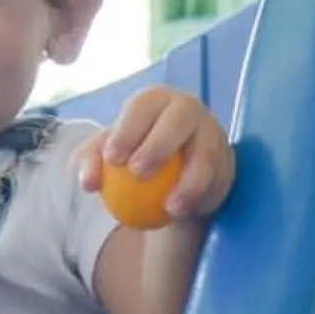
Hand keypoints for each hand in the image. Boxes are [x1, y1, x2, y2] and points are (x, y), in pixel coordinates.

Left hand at [78, 86, 234, 223]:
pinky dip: (201, 197)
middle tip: (138, 173)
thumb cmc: (132, 155)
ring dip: (188, 182)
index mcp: (156, 100)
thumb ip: (92, 164)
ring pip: (204, 154)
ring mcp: (211, 133)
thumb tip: (89, 183)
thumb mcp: (107, 156)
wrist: (170, 174)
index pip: (142, 107)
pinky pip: (217, 179)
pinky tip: (185, 213)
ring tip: (169, 207)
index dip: (128, 129)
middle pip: (179, 120)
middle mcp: (187, 109)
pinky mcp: (226, 162)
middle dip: (158, 145)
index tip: (113, 159)